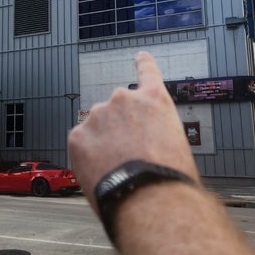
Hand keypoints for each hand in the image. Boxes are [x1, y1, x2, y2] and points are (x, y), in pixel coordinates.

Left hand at [68, 51, 199, 211]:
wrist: (149, 199)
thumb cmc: (170, 179)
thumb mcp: (176, 144)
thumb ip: (156, 131)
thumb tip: (145, 144)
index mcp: (154, 100)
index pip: (148, 72)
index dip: (143, 63)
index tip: (139, 56)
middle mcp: (124, 99)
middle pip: (117, 111)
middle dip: (119, 129)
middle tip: (129, 158)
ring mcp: (98, 115)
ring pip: (97, 129)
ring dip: (103, 144)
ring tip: (118, 171)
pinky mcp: (78, 135)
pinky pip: (82, 144)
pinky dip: (88, 158)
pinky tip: (102, 174)